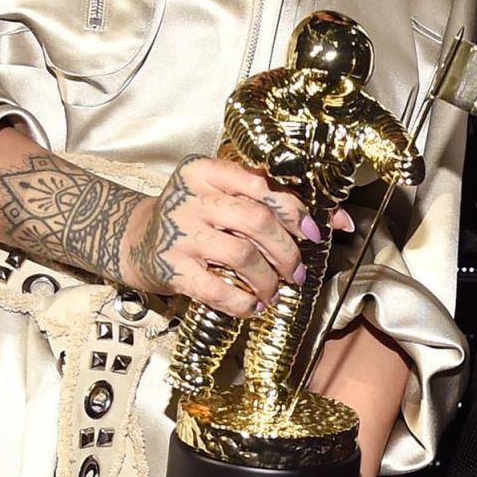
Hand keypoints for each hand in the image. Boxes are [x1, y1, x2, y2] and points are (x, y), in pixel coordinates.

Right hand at [119, 154, 316, 315]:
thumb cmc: (192, 216)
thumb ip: (268, 200)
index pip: (259, 184)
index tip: (313, 231)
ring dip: (268, 278)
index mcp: (205, 171)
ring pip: (242, 254)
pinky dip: (243, 302)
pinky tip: (254, 305)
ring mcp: (181, 234)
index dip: (294, 210)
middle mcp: (192, 198)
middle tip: (295, 270)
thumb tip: (339, 219)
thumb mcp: (220, 195)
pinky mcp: (173, 269)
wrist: (136, 240)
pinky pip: (217, 289)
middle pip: (256, 220)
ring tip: (275, 290)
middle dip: (287, 250)